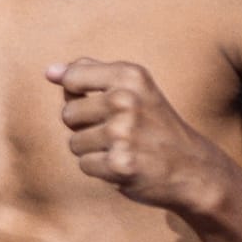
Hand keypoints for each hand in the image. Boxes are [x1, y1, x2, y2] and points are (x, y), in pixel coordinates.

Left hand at [47, 58, 227, 211]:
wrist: (192, 168)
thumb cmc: (153, 126)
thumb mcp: (133, 89)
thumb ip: (90, 73)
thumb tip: (50, 71)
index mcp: (130, 76)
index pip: (71, 78)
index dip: (78, 96)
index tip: (104, 104)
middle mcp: (126, 100)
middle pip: (68, 114)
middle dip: (85, 127)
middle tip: (120, 131)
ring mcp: (123, 133)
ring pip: (74, 142)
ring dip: (93, 150)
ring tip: (124, 148)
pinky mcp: (120, 163)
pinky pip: (84, 165)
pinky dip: (101, 170)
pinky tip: (125, 165)